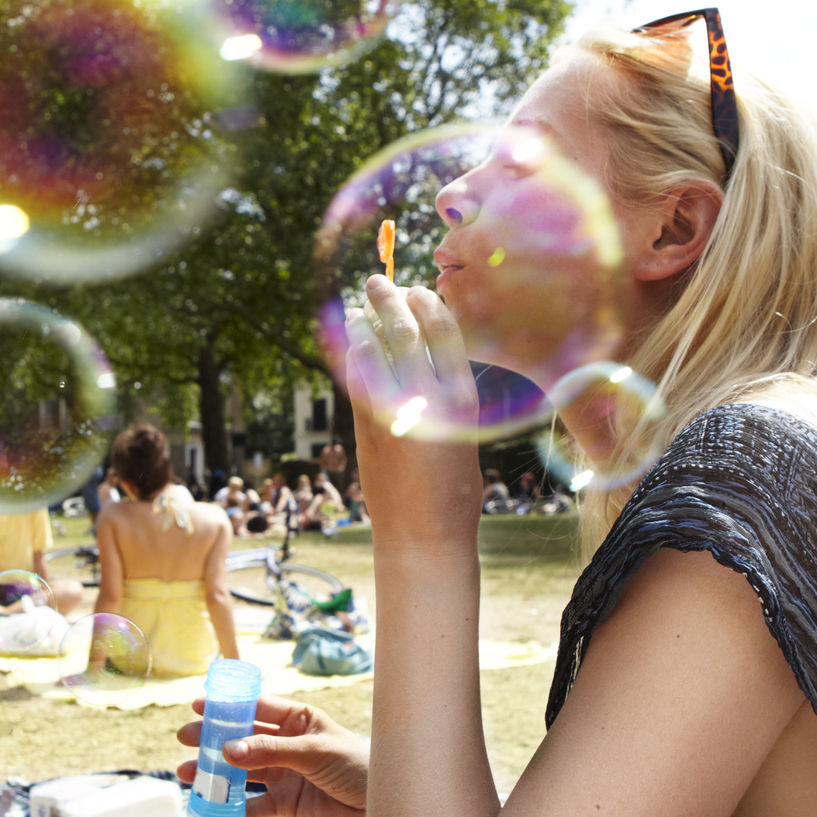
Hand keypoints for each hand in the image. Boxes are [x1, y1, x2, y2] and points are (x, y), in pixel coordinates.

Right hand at [176, 694, 368, 816]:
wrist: (382, 811)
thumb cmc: (358, 767)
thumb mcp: (314, 752)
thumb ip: (271, 752)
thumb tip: (228, 750)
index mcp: (300, 719)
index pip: (257, 708)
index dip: (227, 707)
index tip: (197, 707)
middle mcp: (289, 744)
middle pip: (243, 739)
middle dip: (213, 739)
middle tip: (184, 740)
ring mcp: (286, 774)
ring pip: (243, 771)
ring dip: (215, 773)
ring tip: (186, 773)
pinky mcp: (288, 804)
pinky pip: (254, 804)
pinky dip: (233, 807)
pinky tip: (210, 808)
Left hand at [344, 277, 483, 546]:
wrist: (424, 535)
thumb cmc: (453, 489)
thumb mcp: (465, 432)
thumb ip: (447, 392)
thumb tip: (422, 354)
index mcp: (461, 397)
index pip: (443, 329)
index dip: (427, 301)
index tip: (418, 290)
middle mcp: (427, 397)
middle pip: (405, 328)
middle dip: (388, 297)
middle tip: (377, 281)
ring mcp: (391, 409)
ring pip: (372, 347)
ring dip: (362, 321)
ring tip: (358, 306)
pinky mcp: (364, 425)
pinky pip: (355, 375)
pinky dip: (352, 353)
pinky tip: (352, 343)